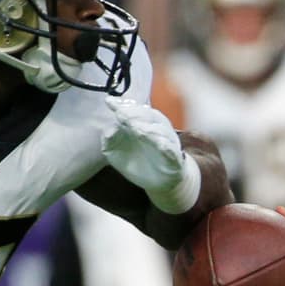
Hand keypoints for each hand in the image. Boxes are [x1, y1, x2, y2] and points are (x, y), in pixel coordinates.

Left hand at [101, 97, 198, 213]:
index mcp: (143, 123)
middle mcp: (157, 128)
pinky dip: (166, 146)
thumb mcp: (116, 152)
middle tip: (120, 113)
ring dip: (148, 128)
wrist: (159, 182)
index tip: (109, 103)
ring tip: (135, 128)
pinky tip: (159, 143)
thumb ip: (110, 140)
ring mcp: (167, 142)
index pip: (134, 110)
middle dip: (134, 114)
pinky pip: (172, 150)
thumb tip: (109, 130)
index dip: (123, 105)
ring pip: (160, 131)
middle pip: (148, 116)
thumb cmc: (137, 162)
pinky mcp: (175, 158)